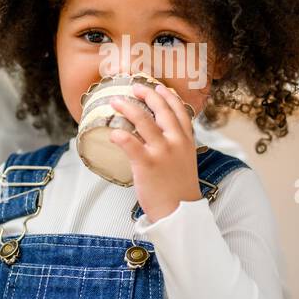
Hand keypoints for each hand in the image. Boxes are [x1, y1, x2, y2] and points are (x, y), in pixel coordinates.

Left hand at [110, 83, 199, 221]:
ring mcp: (162, 152)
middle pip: (161, 109)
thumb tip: (160, 134)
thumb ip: (176, 144)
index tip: (156, 86)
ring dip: (128, 107)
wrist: (180, 212)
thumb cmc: (179, 189)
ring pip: (144, 121)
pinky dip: (120, 135)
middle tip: (134, 87)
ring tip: (116, 101)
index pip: (179, 109)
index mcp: (186, 140)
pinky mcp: (146, 164)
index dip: (167, 95)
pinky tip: (112, 132)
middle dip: (147, 94)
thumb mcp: (185, 160)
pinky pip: (130, 143)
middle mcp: (176, 141)